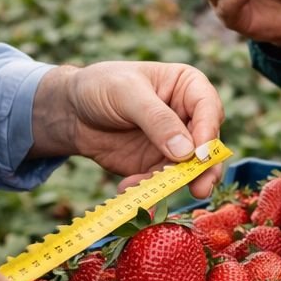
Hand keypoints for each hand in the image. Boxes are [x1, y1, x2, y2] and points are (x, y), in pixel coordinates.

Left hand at [30, 61, 224, 198]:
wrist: (71, 111)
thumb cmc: (101, 86)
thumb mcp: (127, 93)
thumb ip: (157, 119)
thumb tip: (186, 151)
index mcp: (187, 87)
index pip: (209, 109)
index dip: (208, 131)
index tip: (199, 154)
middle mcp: (188, 116)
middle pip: (207, 144)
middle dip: (204, 168)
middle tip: (200, 188)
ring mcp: (174, 143)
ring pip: (189, 169)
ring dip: (174, 184)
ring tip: (154, 193)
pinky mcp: (156, 164)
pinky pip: (162, 181)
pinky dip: (148, 189)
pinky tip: (126, 186)